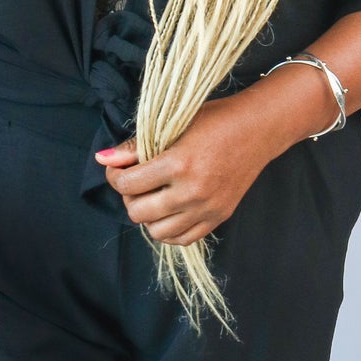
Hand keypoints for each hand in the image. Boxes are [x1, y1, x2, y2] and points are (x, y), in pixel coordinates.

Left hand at [94, 88, 288, 245]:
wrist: (258, 129)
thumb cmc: (215, 121)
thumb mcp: (173, 126)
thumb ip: (135, 146)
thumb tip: (102, 158)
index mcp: (178, 164)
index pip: (129, 185)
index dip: (115, 177)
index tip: (117, 169)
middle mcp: (192, 192)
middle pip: (138, 212)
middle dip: (128, 197)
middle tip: (135, 182)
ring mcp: (207, 208)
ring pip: (156, 231)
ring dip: (147, 216)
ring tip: (151, 197)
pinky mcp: (218, 217)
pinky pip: (181, 239)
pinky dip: (168, 230)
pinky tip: (167, 211)